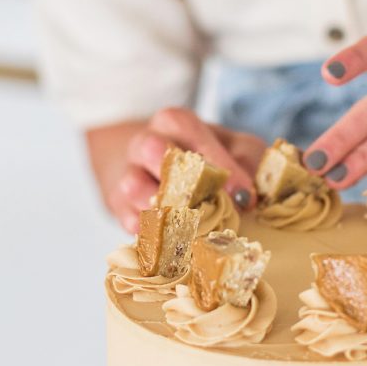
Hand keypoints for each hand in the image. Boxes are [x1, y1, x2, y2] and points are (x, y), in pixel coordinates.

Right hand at [86, 108, 266, 233]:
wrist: (156, 168)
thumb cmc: (206, 158)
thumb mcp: (234, 148)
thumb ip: (246, 161)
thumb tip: (246, 197)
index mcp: (174, 122)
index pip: (188, 129)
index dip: (216, 159)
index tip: (243, 193)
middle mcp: (145, 143)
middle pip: (152, 149)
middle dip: (181, 175)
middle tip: (209, 201)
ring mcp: (128, 175)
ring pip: (134, 187)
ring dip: (166, 209)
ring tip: (195, 226)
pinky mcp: (120, 208)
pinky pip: (131, 221)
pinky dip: (154, 234)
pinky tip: (177, 243)